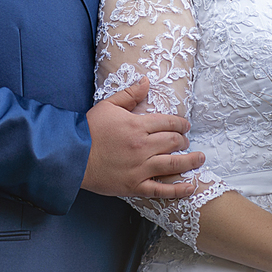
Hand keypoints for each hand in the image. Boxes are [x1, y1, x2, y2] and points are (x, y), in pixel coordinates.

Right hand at [81, 79, 204, 198]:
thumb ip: (130, 95)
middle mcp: (143, 147)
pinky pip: (162, 189)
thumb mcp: (108, 106)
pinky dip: (178, 190)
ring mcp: (140, 168)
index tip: (185, 125)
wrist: (71, 156)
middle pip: (174, 142)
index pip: (168, 122)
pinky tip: (191, 187)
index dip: (180, 123)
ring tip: (200, 158)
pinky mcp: (135, 186)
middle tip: (186, 141)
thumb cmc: (88, 130)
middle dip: (184, 140)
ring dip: (191, 161)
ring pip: (174, 164)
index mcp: (137, 126)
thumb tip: (147, 82)